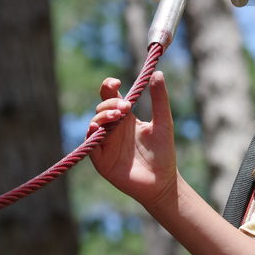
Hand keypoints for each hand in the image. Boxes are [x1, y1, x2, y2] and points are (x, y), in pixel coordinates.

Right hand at [88, 71, 176, 212]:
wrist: (162, 182)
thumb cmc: (164, 152)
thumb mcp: (164, 122)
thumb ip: (160, 99)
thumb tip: (157, 73)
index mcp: (126, 118)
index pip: (111, 97)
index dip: (109, 87)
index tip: (116, 82)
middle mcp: (113, 129)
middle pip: (101, 108)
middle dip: (110, 104)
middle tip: (126, 108)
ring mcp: (105, 144)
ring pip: (94, 124)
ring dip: (102, 116)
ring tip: (117, 116)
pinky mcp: (101, 160)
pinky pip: (90, 145)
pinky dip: (91, 136)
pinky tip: (98, 129)